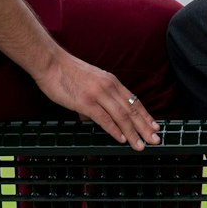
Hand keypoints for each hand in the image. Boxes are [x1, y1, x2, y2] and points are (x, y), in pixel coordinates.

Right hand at [35, 54, 160, 149]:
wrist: (50, 62)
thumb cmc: (66, 71)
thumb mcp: (90, 80)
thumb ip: (97, 97)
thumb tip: (96, 116)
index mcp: (111, 81)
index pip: (133, 101)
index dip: (146, 115)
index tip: (155, 126)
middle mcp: (109, 87)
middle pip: (132, 110)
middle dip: (145, 127)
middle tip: (156, 140)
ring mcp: (98, 95)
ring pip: (122, 117)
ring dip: (133, 133)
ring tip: (140, 145)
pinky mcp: (86, 102)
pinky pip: (104, 119)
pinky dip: (114, 130)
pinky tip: (121, 139)